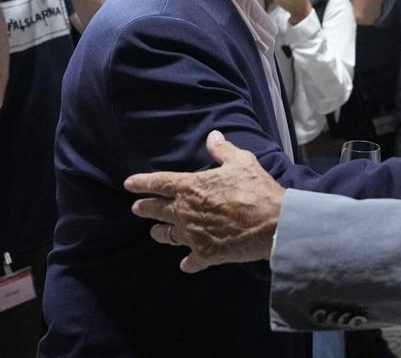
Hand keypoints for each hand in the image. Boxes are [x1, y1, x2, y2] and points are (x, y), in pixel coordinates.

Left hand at [125, 130, 284, 271]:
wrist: (271, 224)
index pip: (158, 182)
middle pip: (157, 210)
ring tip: (155, 232)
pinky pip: (190, 260)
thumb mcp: (241, 161)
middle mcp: (185, 212)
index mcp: (190, 187)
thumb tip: (213, 137)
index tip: (129, 184)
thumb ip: (223, 150)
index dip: (142, 182)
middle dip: (145, 208)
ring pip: (168, 236)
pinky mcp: (205, 254)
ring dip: (160, 233)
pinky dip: (188, 261)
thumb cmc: (255, 189)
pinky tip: (186, 263)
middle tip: (137, 209)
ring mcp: (193, 235)